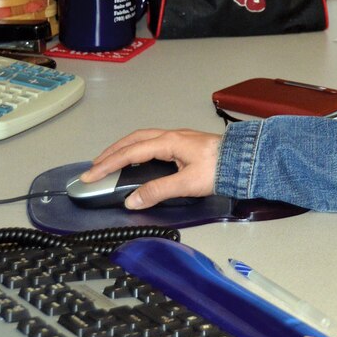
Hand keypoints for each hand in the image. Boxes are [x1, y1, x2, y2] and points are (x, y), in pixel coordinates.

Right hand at [82, 128, 220, 208]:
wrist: (246, 160)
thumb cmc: (220, 169)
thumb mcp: (186, 183)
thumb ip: (157, 191)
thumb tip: (131, 200)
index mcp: (169, 142)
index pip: (130, 153)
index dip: (108, 164)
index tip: (90, 176)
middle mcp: (172, 136)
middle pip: (134, 140)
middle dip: (112, 152)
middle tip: (96, 166)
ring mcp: (180, 138)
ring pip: (144, 139)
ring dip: (125, 149)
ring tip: (112, 161)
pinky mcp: (186, 143)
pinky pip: (154, 142)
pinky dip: (139, 149)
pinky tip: (140, 159)